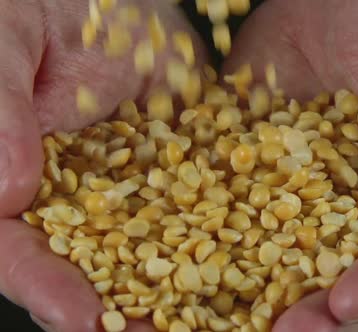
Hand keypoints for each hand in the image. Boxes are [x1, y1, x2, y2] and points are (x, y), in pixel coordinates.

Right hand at [0, 1, 205, 330]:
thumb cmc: (35, 3)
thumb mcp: (4, 43)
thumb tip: (8, 195)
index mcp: (19, 176)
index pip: (20, 247)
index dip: (44, 285)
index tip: (80, 318)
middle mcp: (80, 193)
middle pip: (95, 264)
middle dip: (123, 307)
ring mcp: (137, 181)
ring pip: (157, 244)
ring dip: (182, 286)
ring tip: (213, 321)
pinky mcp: (186, 161)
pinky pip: (209, 201)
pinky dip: (229, 230)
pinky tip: (255, 256)